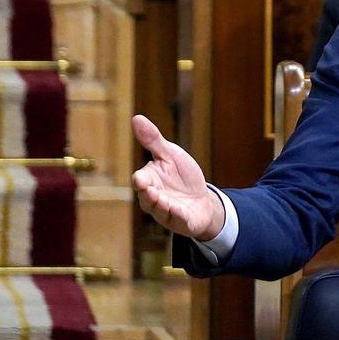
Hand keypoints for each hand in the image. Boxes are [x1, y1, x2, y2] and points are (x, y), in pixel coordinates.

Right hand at [130, 115, 223, 242]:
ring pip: (159, 211)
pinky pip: (178, 220)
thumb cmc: (182, 176)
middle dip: (148, 194)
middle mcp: (153, 198)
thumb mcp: (170, 155)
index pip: (141, 180)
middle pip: (147, 197)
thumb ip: (153, 141)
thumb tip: (136, 118)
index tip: (141, 178)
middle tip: (150, 189)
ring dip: (161, 205)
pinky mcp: (181, 221)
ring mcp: (166, 212)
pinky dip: (178, 216)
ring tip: (163, 200)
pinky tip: (180, 210)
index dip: (141, 180)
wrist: (202, 200)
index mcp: (150, 181)